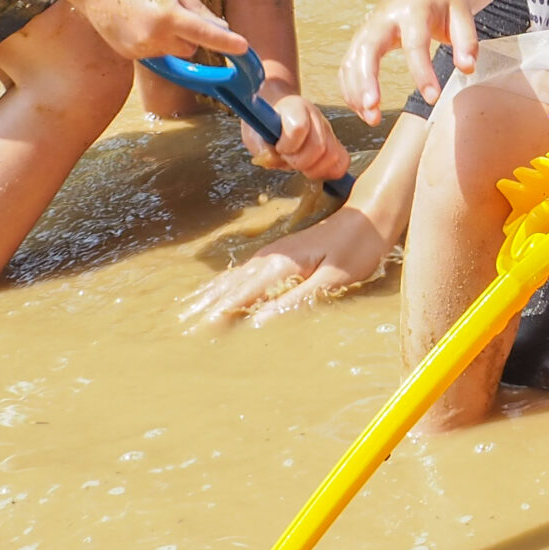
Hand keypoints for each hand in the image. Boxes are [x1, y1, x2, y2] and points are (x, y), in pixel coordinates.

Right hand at [79, 0, 247, 63]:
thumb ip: (200, 11)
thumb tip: (223, 29)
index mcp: (169, 17)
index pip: (206, 34)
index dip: (227, 42)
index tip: (244, 48)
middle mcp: (154, 37)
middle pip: (190, 48)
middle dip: (190, 35)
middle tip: (172, 11)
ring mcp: (140, 49)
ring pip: (173, 52)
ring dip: (172, 40)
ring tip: (151, 15)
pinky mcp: (130, 55)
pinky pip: (156, 54)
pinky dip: (155, 43)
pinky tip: (139, 24)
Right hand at [181, 207, 390, 325]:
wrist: (369, 216)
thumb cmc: (356, 249)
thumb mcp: (333, 280)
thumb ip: (297, 300)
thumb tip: (261, 321)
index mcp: (281, 266)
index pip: (243, 296)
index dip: (220, 315)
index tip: (197, 333)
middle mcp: (270, 258)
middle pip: (231, 287)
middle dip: (205, 307)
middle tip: (179, 327)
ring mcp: (272, 254)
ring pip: (233, 278)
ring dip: (208, 295)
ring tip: (185, 310)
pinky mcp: (278, 254)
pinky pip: (243, 272)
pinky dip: (224, 283)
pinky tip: (216, 290)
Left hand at [242, 86, 349, 181]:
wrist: (276, 108)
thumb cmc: (264, 123)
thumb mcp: (253, 133)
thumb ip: (261, 147)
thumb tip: (274, 159)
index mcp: (294, 108)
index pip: (299, 128)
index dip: (287, 146)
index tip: (278, 148)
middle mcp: (315, 116)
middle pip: (319, 147)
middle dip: (300, 162)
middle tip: (288, 159)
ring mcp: (328, 129)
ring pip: (332, 155)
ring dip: (314, 168)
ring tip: (300, 165)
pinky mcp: (334, 141)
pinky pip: (342, 160)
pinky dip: (329, 171)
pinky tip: (314, 169)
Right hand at [339, 0, 474, 121]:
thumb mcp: (463, 11)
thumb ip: (466, 40)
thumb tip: (467, 69)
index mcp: (413, 9)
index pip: (415, 43)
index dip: (422, 72)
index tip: (433, 98)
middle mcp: (385, 18)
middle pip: (367, 48)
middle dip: (366, 80)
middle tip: (373, 109)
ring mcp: (369, 27)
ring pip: (352, 58)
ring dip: (355, 90)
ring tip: (370, 119)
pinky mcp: (362, 38)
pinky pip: (349, 64)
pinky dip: (350, 87)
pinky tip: (362, 109)